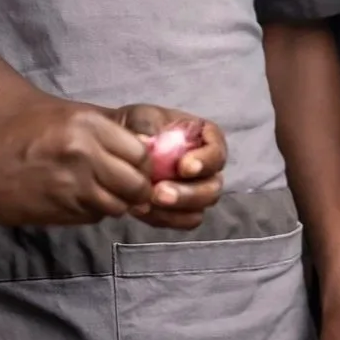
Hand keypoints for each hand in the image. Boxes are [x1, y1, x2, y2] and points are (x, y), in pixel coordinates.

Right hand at [0, 100, 153, 225]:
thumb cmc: (11, 138)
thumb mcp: (58, 117)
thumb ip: (99, 131)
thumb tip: (139, 150)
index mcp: (85, 123)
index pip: (140, 150)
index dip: (141, 163)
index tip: (135, 168)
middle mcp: (85, 152)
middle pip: (137, 181)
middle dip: (136, 188)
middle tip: (127, 188)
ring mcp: (74, 184)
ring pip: (119, 204)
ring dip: (115, 202)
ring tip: (97, 193)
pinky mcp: (63, 211)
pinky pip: (95, 216)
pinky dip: (93, 211)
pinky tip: (75, 199)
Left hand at [111, 105, 226, 231]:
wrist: (122, 147)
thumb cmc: (138, 126)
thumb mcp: (142, 118)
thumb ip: (146, 128)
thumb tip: (144, 141)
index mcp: (206, 137)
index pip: (217, 152)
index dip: (204, 162)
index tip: (183, 167)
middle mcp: (207, 167)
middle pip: (212, 187)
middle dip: (187, 194)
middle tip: (160, 193)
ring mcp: (197, 190)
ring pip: (199, 208)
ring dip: (175, 210)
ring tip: (146, 203)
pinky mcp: (182, 209)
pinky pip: (182, 221)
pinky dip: (164, 218)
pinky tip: (143, 209)